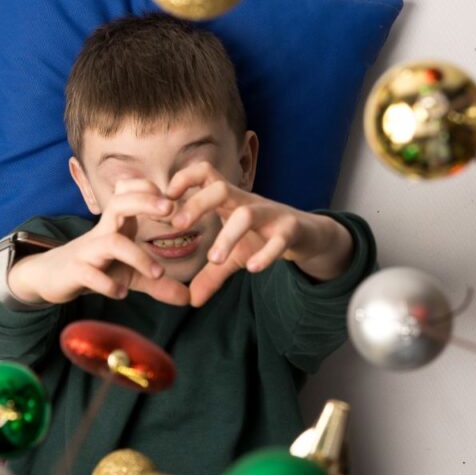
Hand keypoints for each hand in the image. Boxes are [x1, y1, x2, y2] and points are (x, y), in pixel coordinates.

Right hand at [7, 181, 190, 305]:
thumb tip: (189, 297)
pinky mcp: (75, 272)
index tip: (173, 199)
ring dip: (136, 255)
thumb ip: (157, 282)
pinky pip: (90, 273)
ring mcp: (87, 252)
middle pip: (118, 203)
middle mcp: (101, 233)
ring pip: (110, 242)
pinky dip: (107, 284)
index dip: (148, 189)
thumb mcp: (129, 274)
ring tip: (157, 272)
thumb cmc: (95, 267)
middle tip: (171, 210)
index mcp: (116, 226)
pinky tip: (121, 293)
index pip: (129, 193)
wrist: (51, 277)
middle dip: (144, 202)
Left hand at [167, 162, 352, 306]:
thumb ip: (211, 275)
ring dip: (227, 235)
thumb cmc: (264, 237)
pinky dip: (266, 253)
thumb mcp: (235, 256)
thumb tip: (191, 301)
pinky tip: (253, 268)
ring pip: (247, 214)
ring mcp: (272, 214)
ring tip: (213, 259)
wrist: (309, 235)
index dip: (184, 178)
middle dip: (197, 203)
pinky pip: (279, 238)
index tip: (166, 198)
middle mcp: (248, 202)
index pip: (206, 173)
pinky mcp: (292, 230)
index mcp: (231, 201)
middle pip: (221, 188)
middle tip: (177, 225)